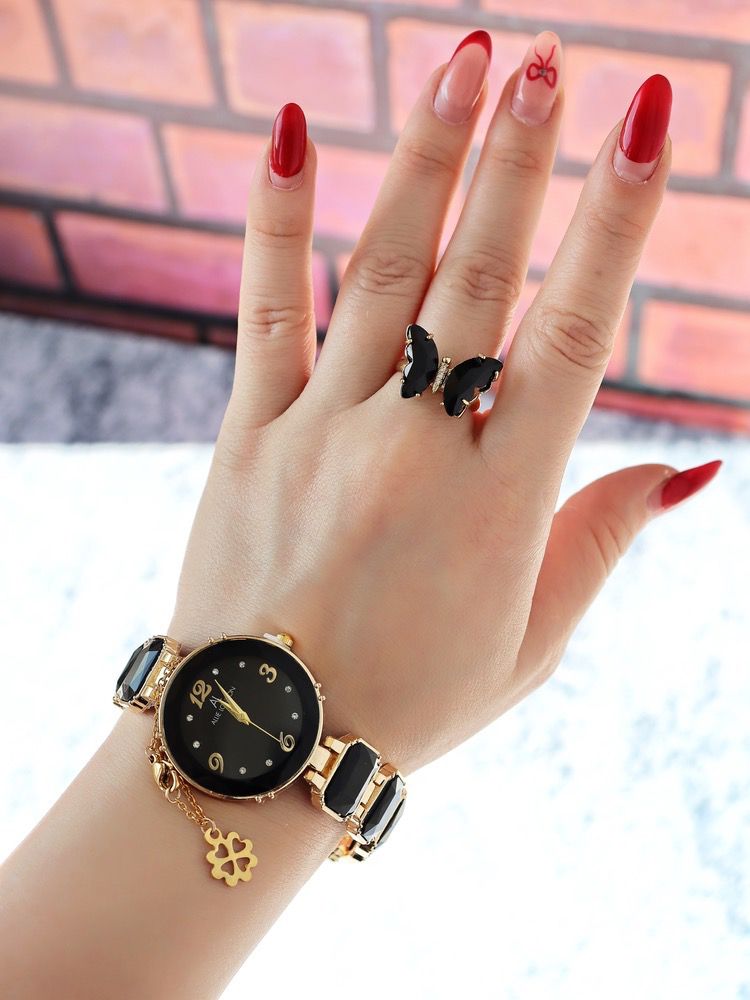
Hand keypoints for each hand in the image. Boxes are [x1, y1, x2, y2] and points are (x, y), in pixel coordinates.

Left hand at [168, 31, 717, 775]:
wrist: (263, 741)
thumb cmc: (410, 701)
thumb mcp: (531, 645)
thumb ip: (602, 542)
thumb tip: (692, 467)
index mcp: (501, 503)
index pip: (576, 333)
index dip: (617, 220)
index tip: (645, 122)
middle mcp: (414, 448)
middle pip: (481, 277)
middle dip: (523, 158)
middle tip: (552, 57)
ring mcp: (323, 431)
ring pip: (383, 271)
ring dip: (430, 160)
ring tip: (467, 61)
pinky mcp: (249, 433)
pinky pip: (265, 307)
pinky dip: (278, 217)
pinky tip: (296, 129)